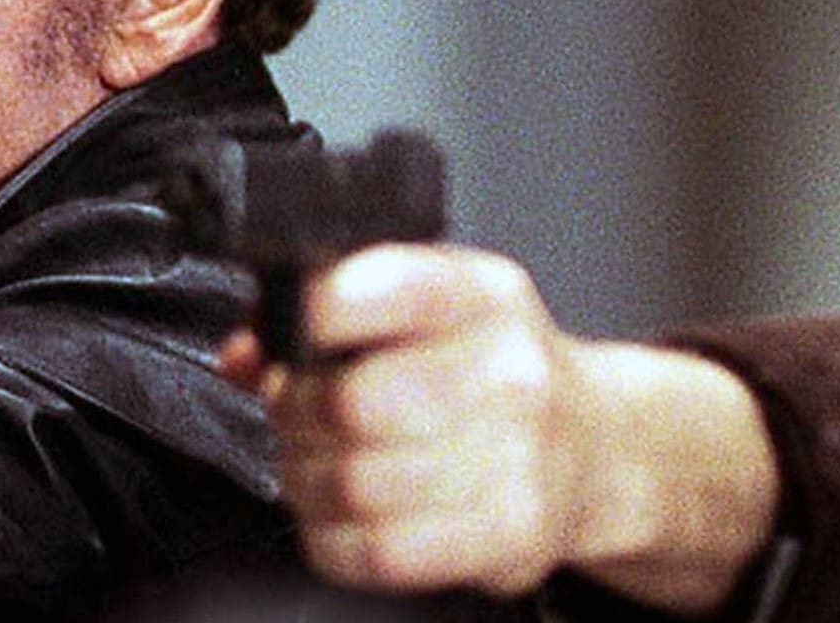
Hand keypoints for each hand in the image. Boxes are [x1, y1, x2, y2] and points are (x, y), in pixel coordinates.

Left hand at [231, 243, 780, 611]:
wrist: (594, 446)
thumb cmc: (493, 373)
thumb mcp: (430, 311)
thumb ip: (331, 313)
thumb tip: (245, 351)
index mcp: (484, 295)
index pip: (386, 288)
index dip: (312, 314)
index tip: (290, 337)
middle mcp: (510, 370)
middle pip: (351, 400)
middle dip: (296, 413)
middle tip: (297, 415)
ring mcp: (520, 456)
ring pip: (354, 483)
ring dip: (308, 481)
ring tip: (318, 466)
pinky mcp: (511, 533)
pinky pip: (380, 551)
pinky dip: (335, 540)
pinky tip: (345, 517)